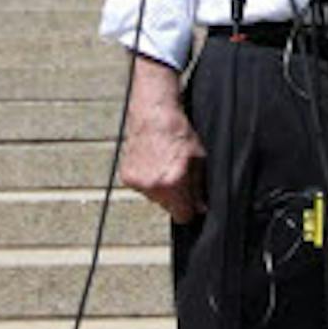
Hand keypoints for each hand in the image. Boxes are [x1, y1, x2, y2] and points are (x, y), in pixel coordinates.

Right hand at [121, 58, 207, 223]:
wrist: (153, 112)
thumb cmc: (177, 130)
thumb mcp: (198, 158)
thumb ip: (199, 187)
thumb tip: (201, 207)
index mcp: (173, 183)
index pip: (183, 216)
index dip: (190, 209)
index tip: (192, 203)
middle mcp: (153, 186)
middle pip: (168, 208)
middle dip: (175, 197)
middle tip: (178, 174)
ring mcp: (137, 182)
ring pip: (154, 198)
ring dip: (160, 188)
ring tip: (164, 164)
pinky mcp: (126, 176)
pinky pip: (141, 187)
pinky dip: (147, 179)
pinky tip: (153, 162)